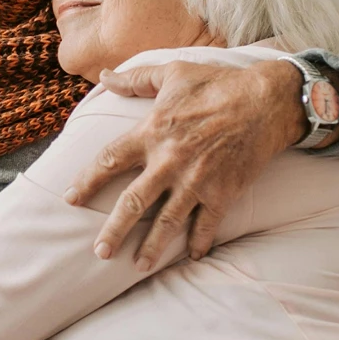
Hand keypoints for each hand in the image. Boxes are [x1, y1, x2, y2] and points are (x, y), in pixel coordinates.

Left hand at [66, 59, 316, 266]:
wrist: (267, 101)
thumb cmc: (218, 83)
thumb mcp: (173, 73)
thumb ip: (135, 79)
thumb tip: (104, 76)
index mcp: (152, 132)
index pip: (109, 160)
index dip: (87, 181)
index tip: (71, 198)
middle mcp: (169, 161)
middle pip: (133, 202)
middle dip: (114, 230)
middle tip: (100, 252)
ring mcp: (197, 180)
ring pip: (167, 221)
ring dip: (152, 247)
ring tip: (138, 266)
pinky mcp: (223, 192)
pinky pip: (206, 224)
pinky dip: (199, 242)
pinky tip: (191, 256)